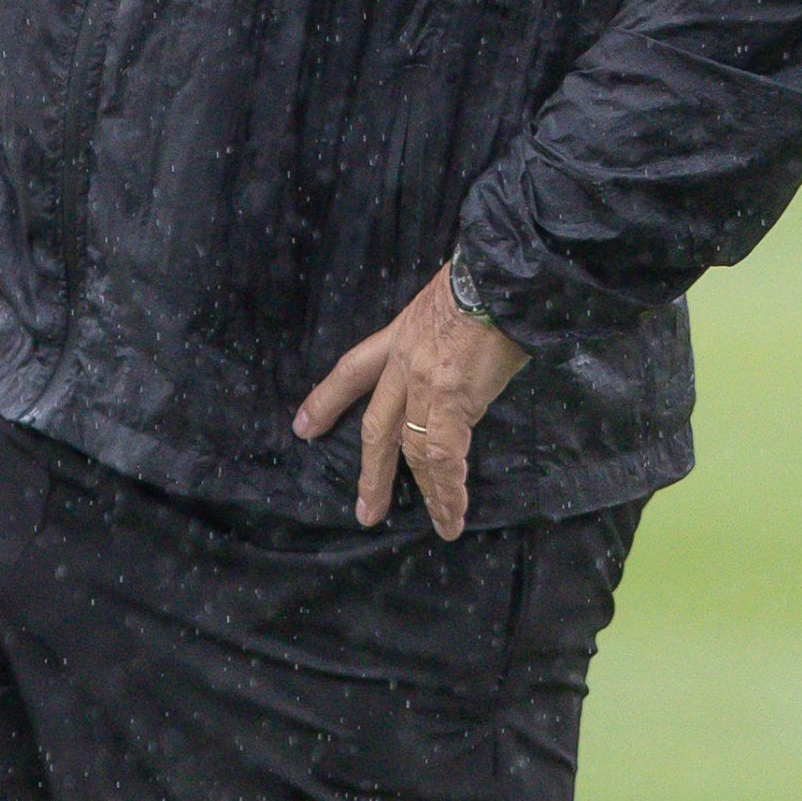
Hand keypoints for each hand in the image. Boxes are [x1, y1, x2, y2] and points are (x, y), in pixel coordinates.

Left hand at [293, 262, 532, 538]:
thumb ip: (437, 336)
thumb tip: (456, 358)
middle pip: (377, 427)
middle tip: (366, 511)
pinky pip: (447, 457)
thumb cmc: (481, 281)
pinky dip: (451, 490)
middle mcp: (404, 365)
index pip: (352, 371)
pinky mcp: (455, 400)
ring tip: (439, 525)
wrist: (498, 275)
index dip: (326, 400)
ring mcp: (427, 386)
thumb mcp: (442, 300)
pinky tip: (454, 515)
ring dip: (426, 493)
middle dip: (372, 472)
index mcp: (398, 336)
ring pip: (414, 451)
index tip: (303, 426)